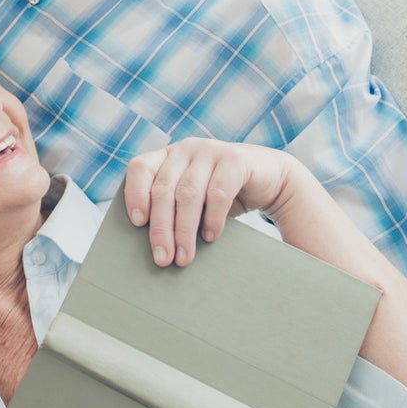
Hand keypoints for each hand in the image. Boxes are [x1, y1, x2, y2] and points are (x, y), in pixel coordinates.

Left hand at [124, 138, 295, 266]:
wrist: (271, 181)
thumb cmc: (223, 196)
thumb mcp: (194, 200)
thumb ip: (173, 210)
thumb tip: (154, 247)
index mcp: (168, 156)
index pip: (140, 168)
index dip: (134, 194)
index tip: (137, 223)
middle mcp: (186, 149)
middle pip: (163, 189)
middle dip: (161, 228)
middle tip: (162, 259)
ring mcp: (211, 150)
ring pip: (188, 194)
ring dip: (184, 230)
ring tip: (184, 257)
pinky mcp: (236, 159)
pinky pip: (218, 192)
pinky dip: (212, 219)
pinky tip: (211, 237)